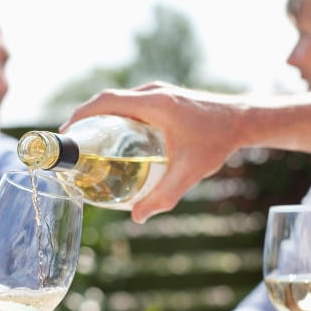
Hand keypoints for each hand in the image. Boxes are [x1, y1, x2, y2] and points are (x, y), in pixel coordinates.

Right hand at [65, 82, 249, 222]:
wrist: (244, 119)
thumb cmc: (218, 141)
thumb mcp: (190, 172)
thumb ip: (164, 196)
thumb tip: (138, 218)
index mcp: (154, 103)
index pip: (105, 102)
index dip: (81, 116)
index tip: (66, 134)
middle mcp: (152, 92)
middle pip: (106, 101)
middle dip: (85, 120)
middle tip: (73, 146)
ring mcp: (158, 92)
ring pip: (118, 102)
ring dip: (100, 118)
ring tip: (88, 144)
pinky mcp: (163, 97)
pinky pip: (130, 104)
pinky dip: (116, 117)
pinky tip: (115, 138)